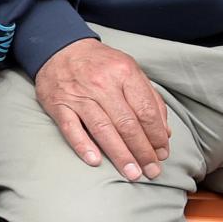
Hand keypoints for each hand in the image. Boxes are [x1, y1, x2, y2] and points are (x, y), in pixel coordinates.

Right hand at [34, 38, 171, 180]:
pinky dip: (83, 145)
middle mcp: (102, 84)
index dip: (156, 135)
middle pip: (127, 124)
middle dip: (142, 151)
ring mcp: (78, 95)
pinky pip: (71, 128)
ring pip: (103, 129)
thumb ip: (149, 98)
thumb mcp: (129, 70)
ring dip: (119, 155)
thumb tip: (164, 131)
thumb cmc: (99, 63)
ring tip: (133, 174)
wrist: (59, 48)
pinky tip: (95, 161)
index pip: (145, 110)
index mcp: (124, 73)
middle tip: (152, 171)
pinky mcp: (58, 105)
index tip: (163, 153)